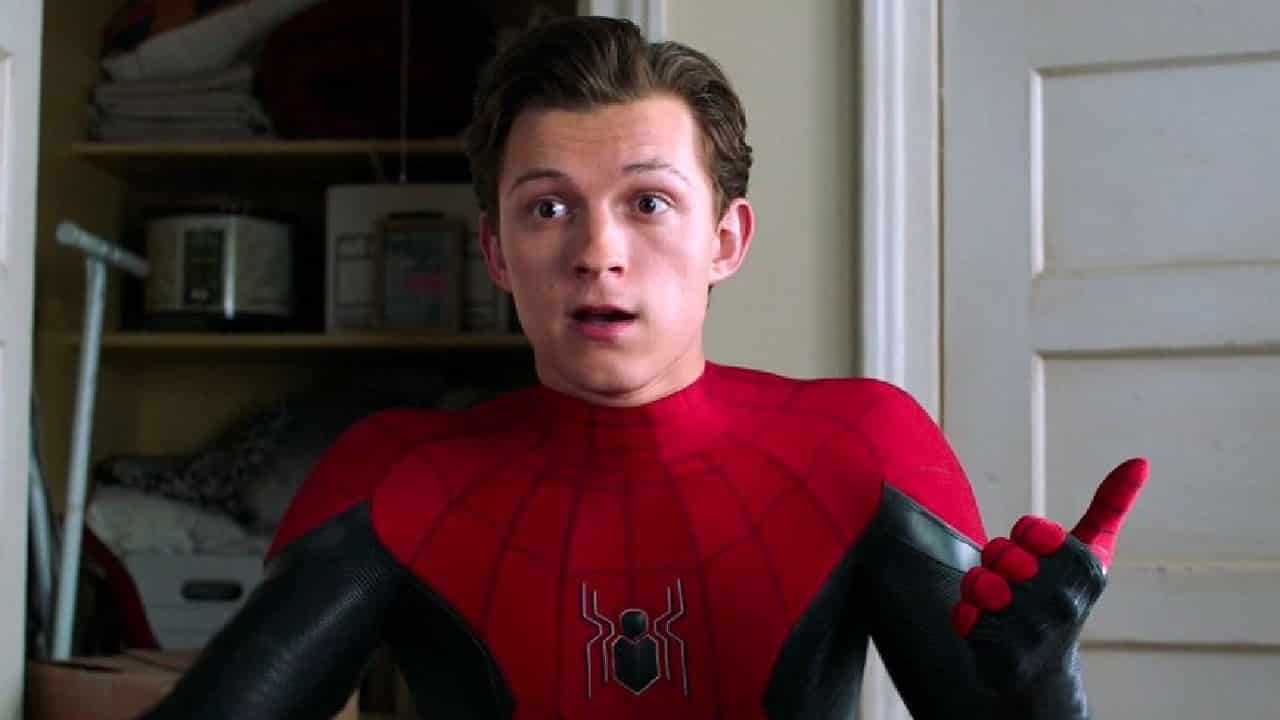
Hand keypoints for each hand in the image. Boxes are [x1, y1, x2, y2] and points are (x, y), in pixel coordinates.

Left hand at [950, 458, 1147, 696]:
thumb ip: (1110, 506)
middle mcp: (1063, 602)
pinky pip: (962, 614)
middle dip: (999, 563)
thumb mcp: (1091, 553)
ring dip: (980, 589)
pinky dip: (967, 618)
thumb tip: (1141, 461)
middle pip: (998, 552)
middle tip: (1017, 584)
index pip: (1028, 528)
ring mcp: (1033, 631)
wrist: (1044, 670)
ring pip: (977, 581)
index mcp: (1085, 572)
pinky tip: (989, 631)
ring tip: (1001, 605)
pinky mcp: (1002, 654)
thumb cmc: (1065, 597)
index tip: (1038, 557)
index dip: (1023, 540)